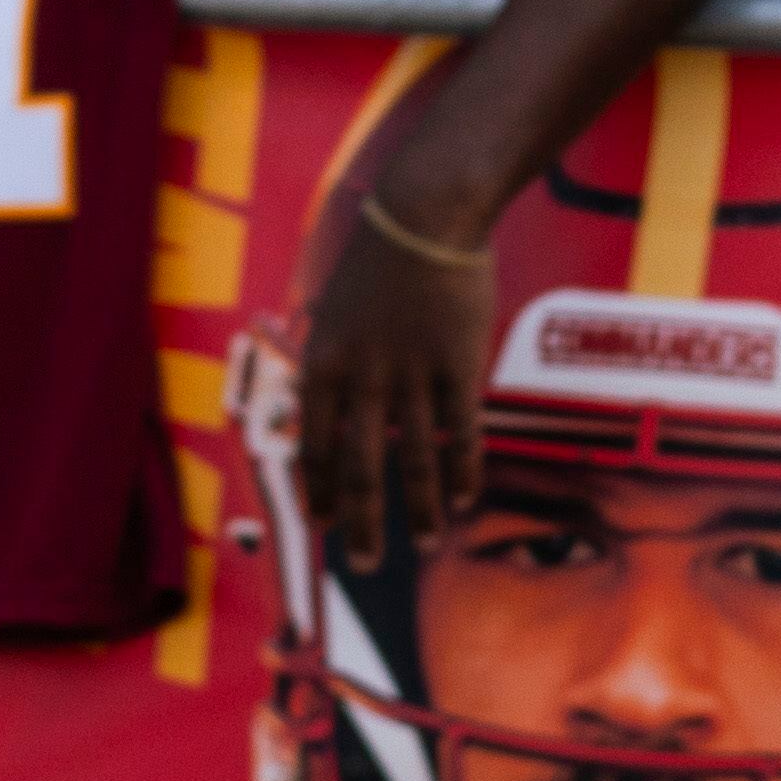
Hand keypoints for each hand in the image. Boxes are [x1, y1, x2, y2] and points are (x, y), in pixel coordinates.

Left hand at [291, 201, 500, 573]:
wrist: (425, 214)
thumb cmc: (378, 260)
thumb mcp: (335, 311)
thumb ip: (335, 366)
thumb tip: (331, 416)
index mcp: (323, 363)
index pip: (315, 446)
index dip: (321, 491)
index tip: (327, 525)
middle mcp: (361, 378)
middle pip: (361, 469)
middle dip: (363, 524)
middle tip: (364, 565)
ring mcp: (411, 374)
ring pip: (414, 462)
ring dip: (420, 510)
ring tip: (427, 542)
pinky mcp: (457, 366)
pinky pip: (459, 433)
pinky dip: (462, 470)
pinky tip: (465, 497)